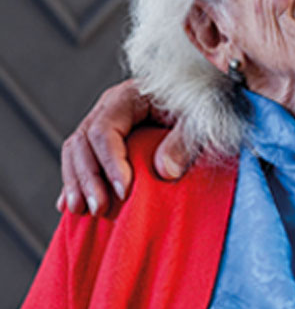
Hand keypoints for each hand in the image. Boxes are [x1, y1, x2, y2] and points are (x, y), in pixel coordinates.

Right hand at [58, 80, 191, 215]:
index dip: (111, 163)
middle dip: (89, 178)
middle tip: (100, 208)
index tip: (124, 191)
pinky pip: (83, 160)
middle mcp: (111, 108)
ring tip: (81, 210)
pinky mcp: (109, 141)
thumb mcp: (200, 121)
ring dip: (76, 183)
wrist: (208, 101)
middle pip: (83, 142)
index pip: (105, 130)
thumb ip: (184, 142)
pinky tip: (72, 204)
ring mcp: (106, 123)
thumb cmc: (204, 106)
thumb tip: (164, 170)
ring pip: (76, 151)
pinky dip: (77, 182)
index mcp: (129, 97)